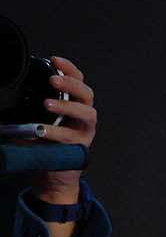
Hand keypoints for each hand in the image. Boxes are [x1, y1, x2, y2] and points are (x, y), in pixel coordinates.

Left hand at [29, 56, 96, 203]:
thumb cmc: (42, 146)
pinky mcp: (79, 148)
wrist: (51, 177)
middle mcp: (83, 117)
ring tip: (48, 104)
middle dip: (71, 84)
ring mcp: (84, 133)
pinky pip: (69, 139)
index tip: (55, 60)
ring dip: (68, 107)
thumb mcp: (35, 121)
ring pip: (86, 114)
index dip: (69, 69)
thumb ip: (26, 109)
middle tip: (54, 79)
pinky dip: (54, 134)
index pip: (78, 81)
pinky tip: (41, 131)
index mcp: (74, 106)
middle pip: (86, 94)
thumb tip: (5, 97)